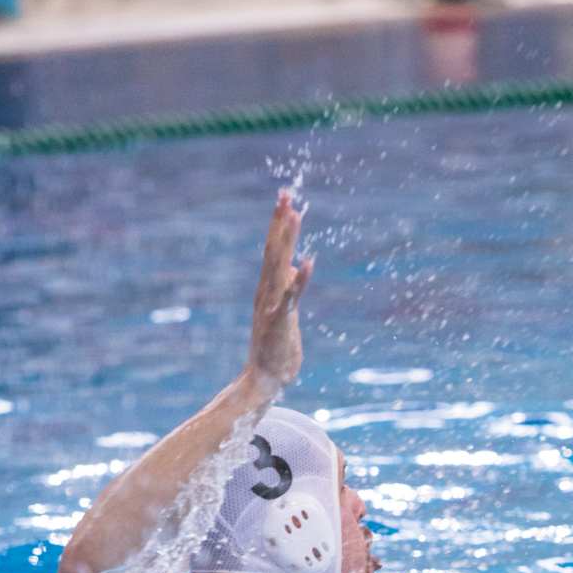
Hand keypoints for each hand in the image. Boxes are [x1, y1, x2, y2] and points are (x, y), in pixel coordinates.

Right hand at [245, 190, 312, 395]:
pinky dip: (300, 280)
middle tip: (284, 194)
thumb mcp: (286, 311)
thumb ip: (290, 287)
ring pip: (279, 266)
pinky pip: (291, 297)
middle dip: (280, 222)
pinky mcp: (281, 320)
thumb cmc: (276, 346)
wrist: (264, 378)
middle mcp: (267, 291)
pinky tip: (308, 263)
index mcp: (269, 287)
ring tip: (294, 216)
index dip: (280, 224)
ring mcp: (273, 304)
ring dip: (287, 241)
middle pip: (274, 250)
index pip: (274, 249)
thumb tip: (296, 267)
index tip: (285, 198)